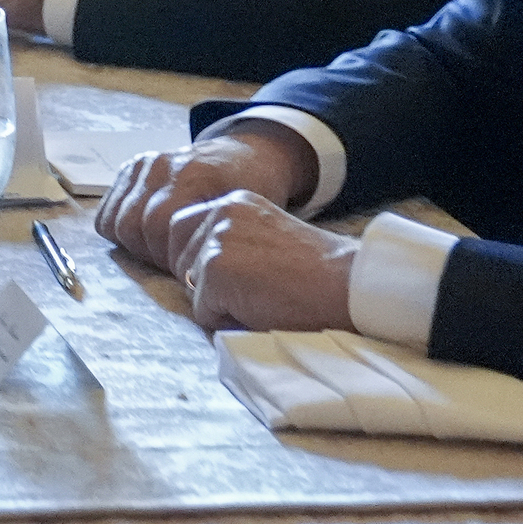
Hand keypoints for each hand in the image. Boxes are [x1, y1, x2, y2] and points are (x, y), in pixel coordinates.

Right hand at [94, 123, 315, 272]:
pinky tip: (146, 237)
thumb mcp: (247, 219)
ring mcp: (146, 164)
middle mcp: (165, 165)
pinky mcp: (132, 168)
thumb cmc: (252, 195)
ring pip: (117, 220)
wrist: (243, 158)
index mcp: (197, 175)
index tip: (187, 271)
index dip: (167, 258)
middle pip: (132, 225)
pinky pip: (108, 211)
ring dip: (136, 244)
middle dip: (151, 254)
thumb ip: (220, 243)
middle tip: (175, 263)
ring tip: (163, 250)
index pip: (156, 225)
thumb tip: (198, 284)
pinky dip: (120, 230)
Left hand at [164, 190, 358, 332]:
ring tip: (258, 299)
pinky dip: (225, 321)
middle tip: (246, 292)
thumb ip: (231, 243)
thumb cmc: (315, 276)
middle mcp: (219, 213)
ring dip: (215, 302)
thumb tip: (192, 270)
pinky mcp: (215, 270)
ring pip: (187, 285)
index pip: (182, 228)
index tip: (238, 277)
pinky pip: (201, 312)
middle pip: (176, 255)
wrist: (346, 285)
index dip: (202, 261)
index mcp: (233, 202)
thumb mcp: (266, 240)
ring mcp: (215, 240)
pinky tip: (259, 310)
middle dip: (199, 280)